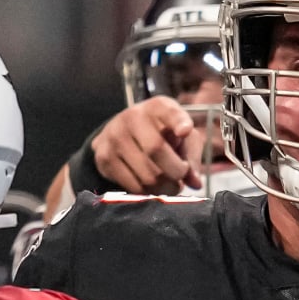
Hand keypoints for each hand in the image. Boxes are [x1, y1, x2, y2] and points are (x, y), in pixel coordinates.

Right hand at [90, 96, 205, 194]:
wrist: (123, 134)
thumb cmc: (162, 136)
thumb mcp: (182, 139)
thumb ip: (192, 158)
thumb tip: (195, 183)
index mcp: (158, 107)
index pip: (169, 112)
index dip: (178, 121)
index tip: (185, 131)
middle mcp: (133, 116)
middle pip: (156, 149)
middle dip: (175, 173)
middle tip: (179, 179)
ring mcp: (115, 135)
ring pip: (146, 174)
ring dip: (163, 187)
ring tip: (167, 184)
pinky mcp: (104, 156)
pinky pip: (133, 185)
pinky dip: (147, 192)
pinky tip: (150, 185)